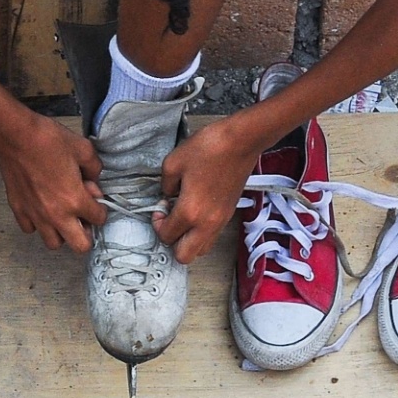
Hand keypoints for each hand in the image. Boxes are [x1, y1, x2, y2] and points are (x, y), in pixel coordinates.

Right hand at [0, 108, 105, 252]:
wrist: (16, 135)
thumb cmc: (48, 140)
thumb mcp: (83, 148)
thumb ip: (94, 168)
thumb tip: (93, 179)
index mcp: (75, 200)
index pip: (99, 219)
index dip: (100, 208)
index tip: (94, 199)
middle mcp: (56, 214)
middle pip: (80, 246)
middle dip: (86, 233)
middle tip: (82, 216)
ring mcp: (35, 214)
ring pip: (54, 243)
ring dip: (61, 232)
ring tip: (61, 215)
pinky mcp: (18, 209)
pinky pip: (30, 229)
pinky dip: (37, 224)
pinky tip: (40, 209)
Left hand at [155, 115, 262, 263]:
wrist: (240, 141)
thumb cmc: (210, 148)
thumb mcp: (172, 163)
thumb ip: (164, 185)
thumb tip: (168, 195)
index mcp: (190, 212)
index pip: (166, 236)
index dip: (157, 223)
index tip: (159, 209)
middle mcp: (207, 223)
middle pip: (185, 256)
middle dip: (172, 242)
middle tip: (168, 221)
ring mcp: (221, 220)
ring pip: (201, 249)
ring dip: (188, 240)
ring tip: (183, 218)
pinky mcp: (229, 214)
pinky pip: (212, 235)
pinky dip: (201, 231)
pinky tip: (196, 211)